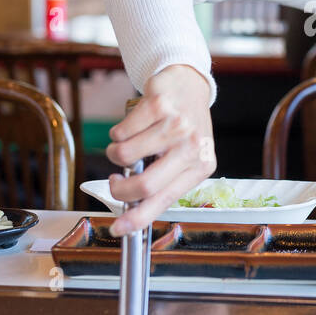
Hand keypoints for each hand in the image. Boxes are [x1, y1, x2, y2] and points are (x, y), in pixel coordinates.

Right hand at [104, 64, 215, 235]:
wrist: (189, 85)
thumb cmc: (183, 127)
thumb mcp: (184, 157)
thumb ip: (163, 181)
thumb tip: (131, 210)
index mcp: (200, 167)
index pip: (166, 200)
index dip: (138, 218)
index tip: (118, 229)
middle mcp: (191, 147)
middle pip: (144, 184)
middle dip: (119, 190)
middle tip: (114, 183)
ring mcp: (176, 125)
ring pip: (125, 155)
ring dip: (116, 154)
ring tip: (128, 145)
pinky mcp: (158, 105)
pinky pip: (121, 131)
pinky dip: (117, 133)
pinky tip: (133, 126)